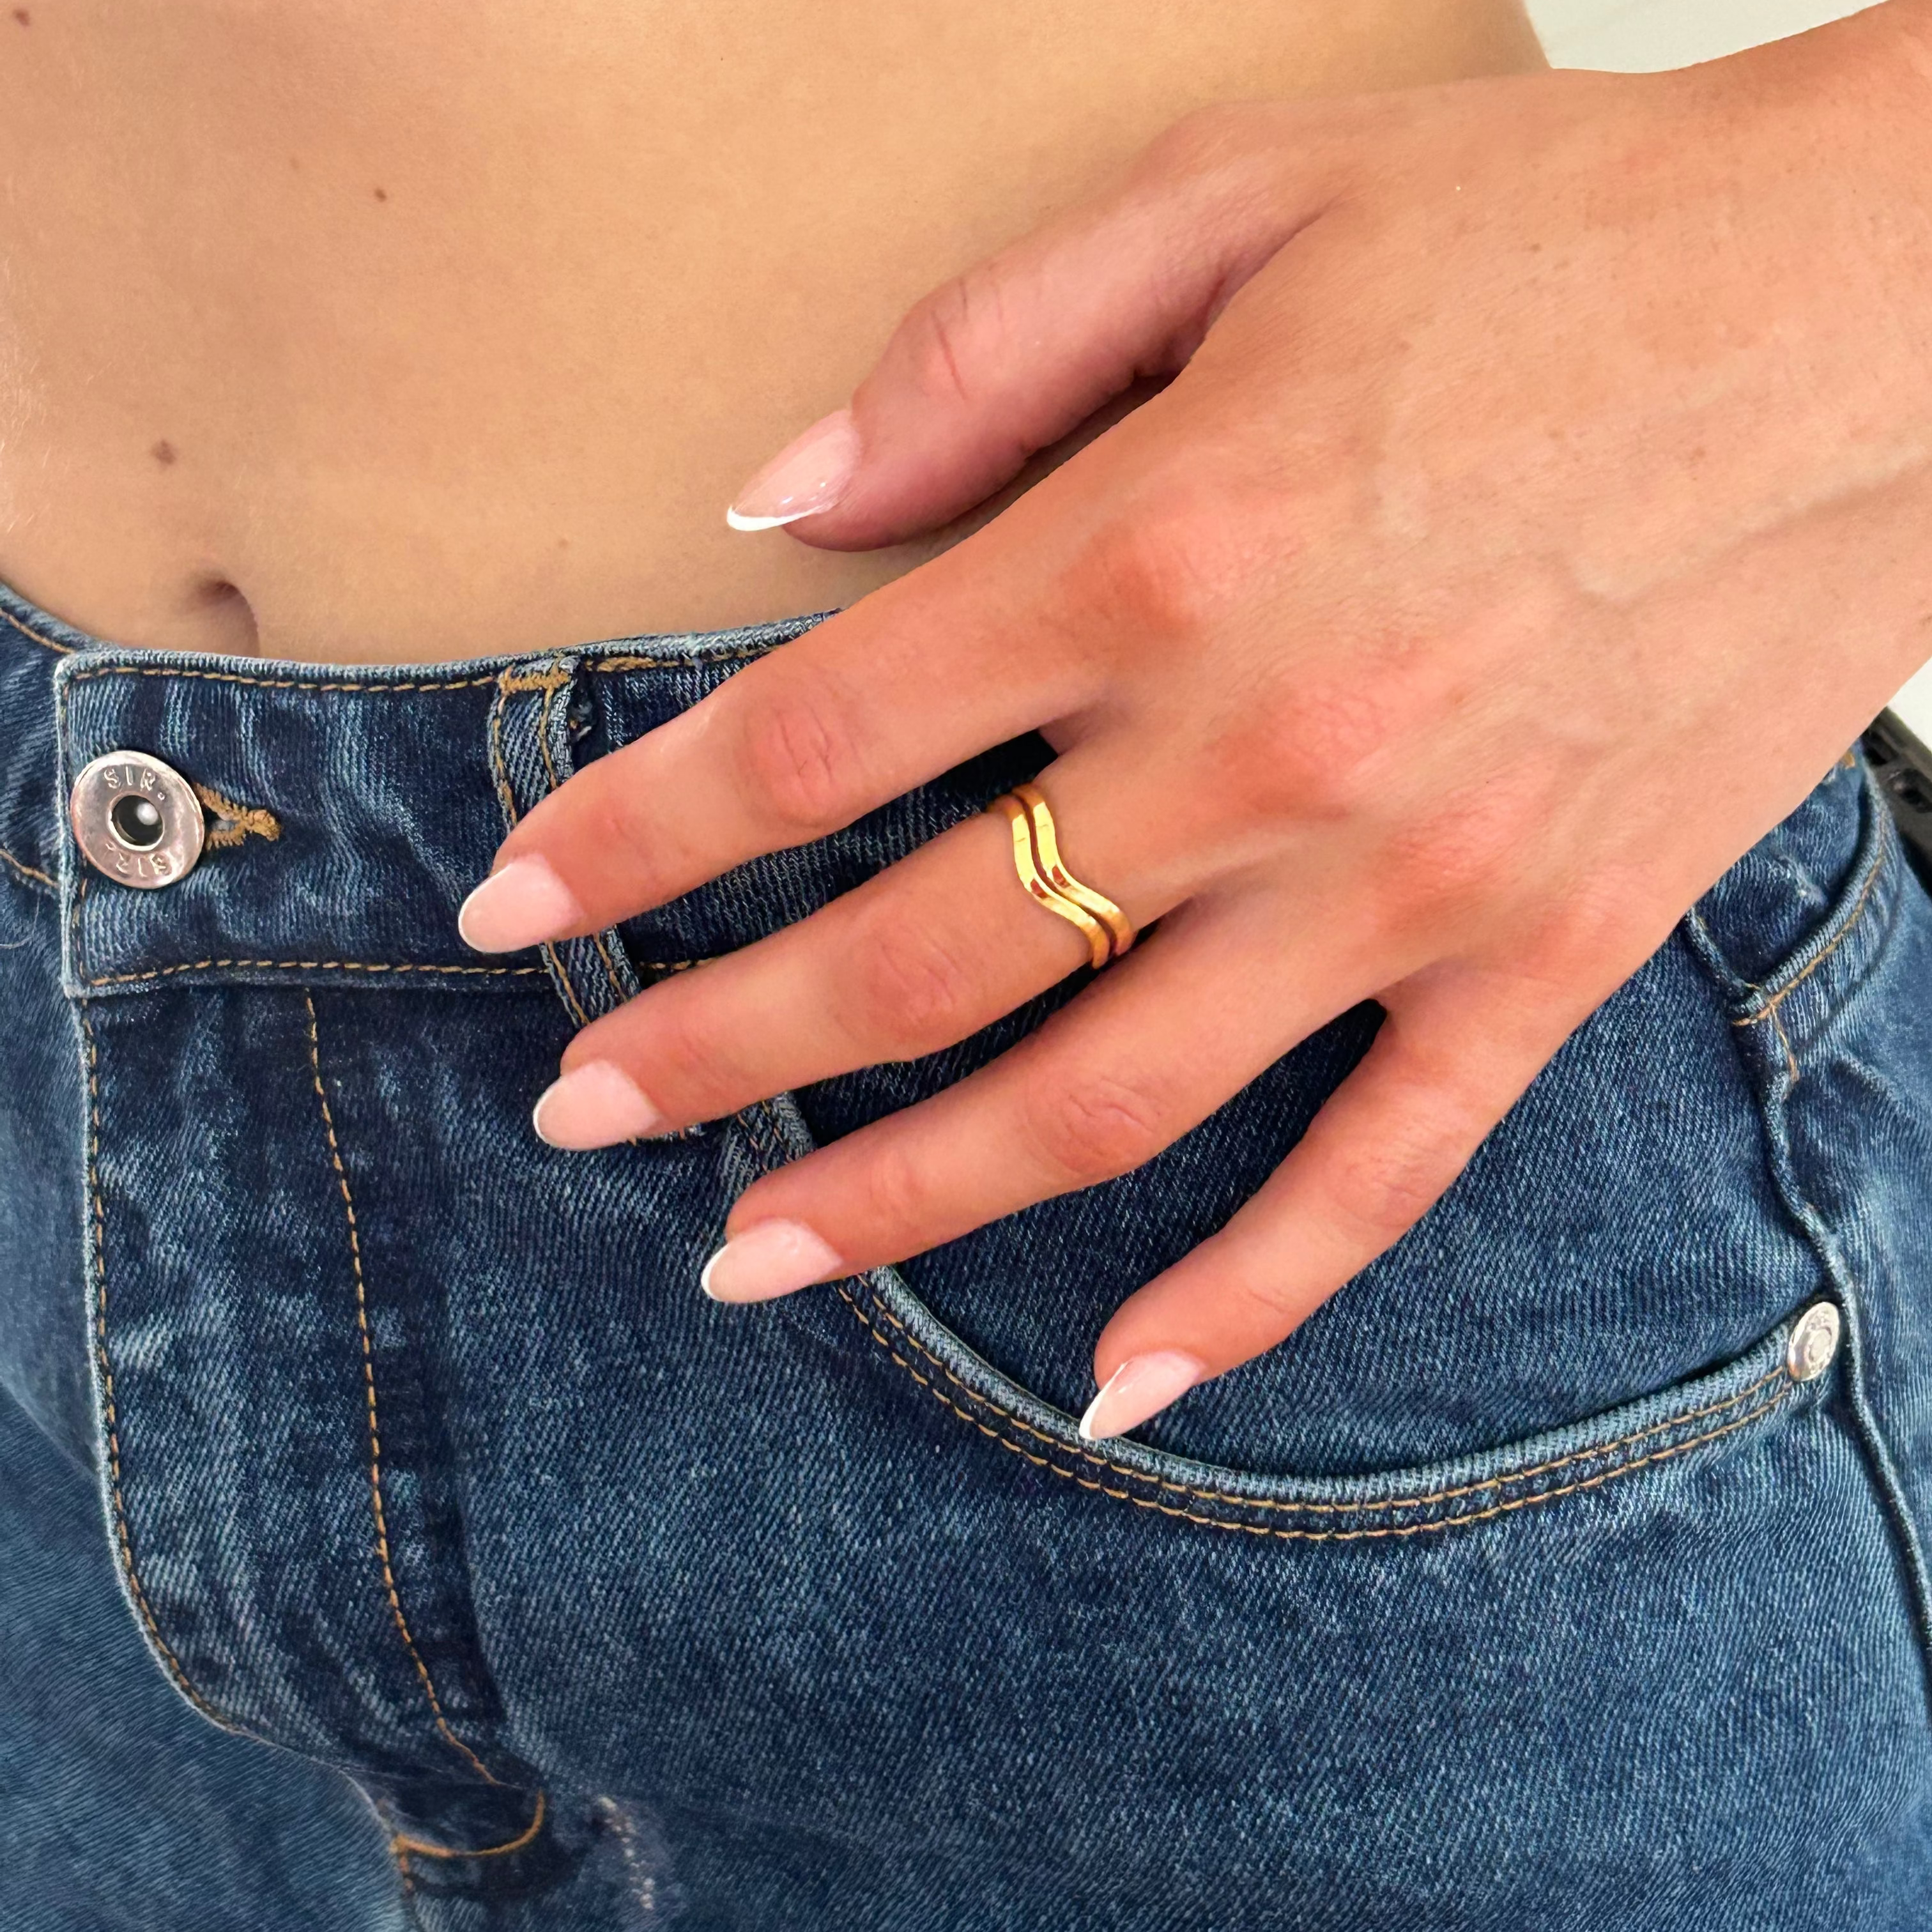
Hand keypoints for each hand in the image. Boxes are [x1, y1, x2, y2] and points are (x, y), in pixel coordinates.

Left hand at [460, 7, 1931, 1439]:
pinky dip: (1249, 1294)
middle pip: (913, 961)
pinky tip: (1125, 1375)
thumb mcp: (1239, 191)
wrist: (1885, 313)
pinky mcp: (1544, 953)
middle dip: (712, 1051)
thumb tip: (777, 500)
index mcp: (1159, 550)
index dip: (632, 837)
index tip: (515, 906)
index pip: (811, 742)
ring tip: (750, 1260)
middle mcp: (1262, 751)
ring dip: (904, 1203)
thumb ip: (976, 351)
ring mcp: (1410, 882)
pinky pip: (1379, 1176)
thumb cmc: (1557, 236)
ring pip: (1102, 1105)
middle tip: (582, 1111)